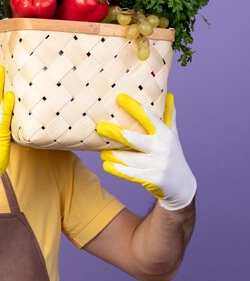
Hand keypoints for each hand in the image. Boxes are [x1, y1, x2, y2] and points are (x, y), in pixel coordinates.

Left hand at [95, 93, 196, 210]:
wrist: (182, 186)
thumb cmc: (172, 155)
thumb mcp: (173, 136)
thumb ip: (169, 116)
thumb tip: (169, 94)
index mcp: (165, 134)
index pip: (148, 117)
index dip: (134, 107)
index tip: (119, 97)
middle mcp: (162, 147)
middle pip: (133, 138)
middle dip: (115, 133)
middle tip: (99, 127)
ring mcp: (158, 164)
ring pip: (128, 158)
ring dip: (112, 155)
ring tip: (101, 152)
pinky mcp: (152, 178)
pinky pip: (129, 172)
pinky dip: (116, 169)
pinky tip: (106, 165)